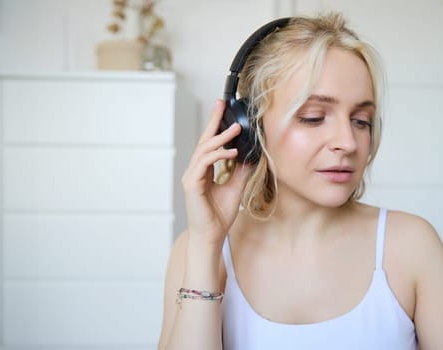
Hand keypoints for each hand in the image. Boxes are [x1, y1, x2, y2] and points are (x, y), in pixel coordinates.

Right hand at [181, 100, 251, 246]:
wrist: (212, 235)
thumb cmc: (220, 215)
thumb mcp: (236, 187)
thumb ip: (240, 171)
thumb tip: (251, 155)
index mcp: (203, 170)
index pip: (209, 143)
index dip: (215, 125)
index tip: (222, 108)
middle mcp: (195, 171)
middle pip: (203, 140)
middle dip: (213, 121)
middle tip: (221, 105)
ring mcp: (191, 177)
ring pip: (203, 150)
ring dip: (220, 138)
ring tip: (235, 129)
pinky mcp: (192, 185)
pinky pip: (203, 164)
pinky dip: (217, 156)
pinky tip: (231, 152)